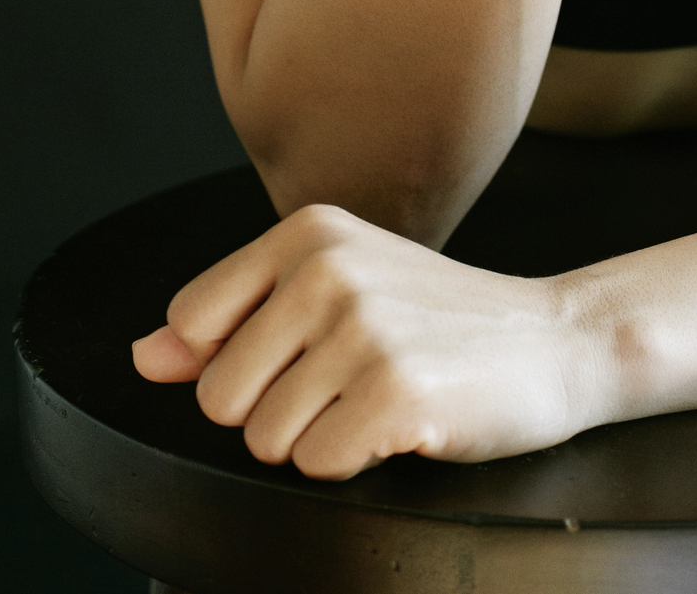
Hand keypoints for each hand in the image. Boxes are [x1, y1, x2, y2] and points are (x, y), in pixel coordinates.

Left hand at [132, 203, 591, 476]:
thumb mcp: (334, 292)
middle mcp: (328, 268)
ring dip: (319, 438)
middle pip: (218, 396)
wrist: (552, 340)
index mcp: (307, 231)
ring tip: (379, 396)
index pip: (192, 324)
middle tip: (352, 378)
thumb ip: (230, 320)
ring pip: (263, 439)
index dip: (241, 358)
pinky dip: (356, 460)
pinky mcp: (394, 390)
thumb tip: (145, 355)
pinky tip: (403, 421)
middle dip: (276, 410)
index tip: (309, 345)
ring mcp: (363, 327)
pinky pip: (316, 465)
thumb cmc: (437, 320)